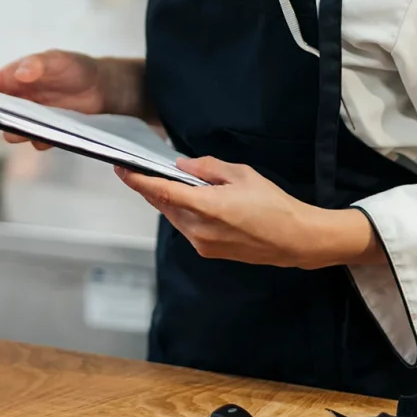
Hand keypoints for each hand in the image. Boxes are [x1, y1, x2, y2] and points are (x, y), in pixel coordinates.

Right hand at [0, 49, 103, 150]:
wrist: (101, 87)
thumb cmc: (75, 67)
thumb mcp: (58, 60)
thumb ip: (39, 64)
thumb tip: (21, 73)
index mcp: (14, 77)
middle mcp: (18, 98)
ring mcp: (31, 116)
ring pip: (12, 130)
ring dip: (15, 132)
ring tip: (20, 131)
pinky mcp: (46, 131)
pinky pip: (35, 140)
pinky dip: (39, 140)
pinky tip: (44, 139)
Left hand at [114, 156, 381, 269]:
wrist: (294, 239)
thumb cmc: (273, 204)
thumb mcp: (241, 174)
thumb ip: (207, 168)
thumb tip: (182, 165)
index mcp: (205, 207)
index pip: (162, 191)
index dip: (138, 180)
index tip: (123, 170)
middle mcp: (198, 229)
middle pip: (164, 205)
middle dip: (153, 188)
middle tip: (145, 170)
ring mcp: (202, 243)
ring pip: (174, 217)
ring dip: (169, 201)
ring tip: (175, 183)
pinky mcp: (208, 252)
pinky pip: (187, 227)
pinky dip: (184, 212)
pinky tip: (194, 201)